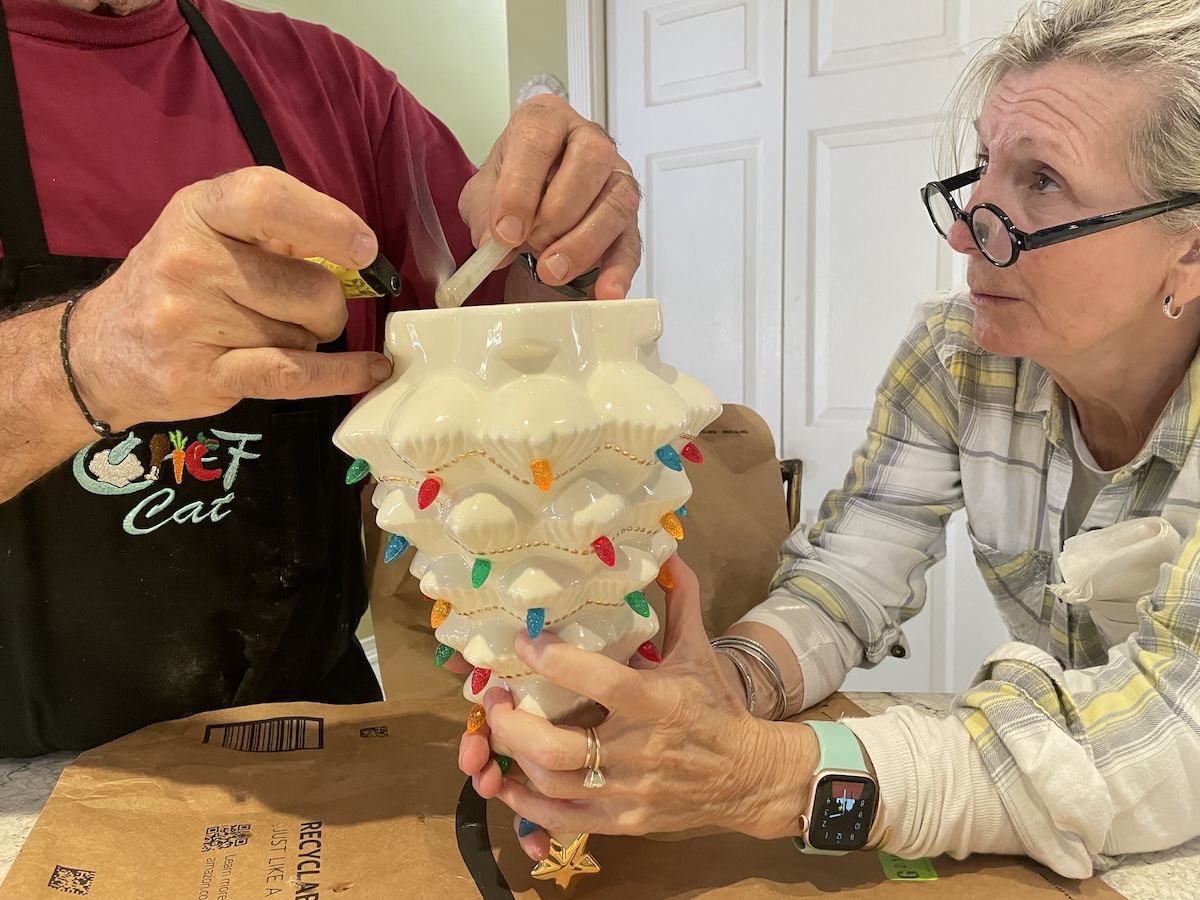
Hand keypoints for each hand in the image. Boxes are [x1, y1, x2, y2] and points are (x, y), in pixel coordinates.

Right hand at [69, 167, 391, 430]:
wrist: (104, 351)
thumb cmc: (179, 285)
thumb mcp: (211, 232)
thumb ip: (277, 229)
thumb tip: (358, 249)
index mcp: (199, 211)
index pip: (267, 197)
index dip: (328, 222)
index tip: (363, 249)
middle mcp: (190, 260)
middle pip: (311, 285)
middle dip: (326, 304)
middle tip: (298, 309)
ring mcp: (192, 320)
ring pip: (306, 334)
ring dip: (308, 339)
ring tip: (269, 334)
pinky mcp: (204, 374)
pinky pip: (295, 373)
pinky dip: (342, 373)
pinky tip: (371, 370)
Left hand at [457, 556, 815, 860]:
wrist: (750, 777)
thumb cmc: (717, 708)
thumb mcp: (700, 650)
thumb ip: (680, 601)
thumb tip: (668, 551)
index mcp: (656, 702)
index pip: (599, 680)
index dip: (554, 659)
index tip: (524, 638)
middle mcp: (638, 750)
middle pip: (555, 747)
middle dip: (512, 722)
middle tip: (496, 694)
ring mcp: (628, 791)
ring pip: (552, 784)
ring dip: (513, 756)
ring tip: (499, 728)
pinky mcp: (623, 821)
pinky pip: (563, 819)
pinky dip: (526, 804)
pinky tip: (506, 782)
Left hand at [459, 94, 640, 299]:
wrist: (530, 212)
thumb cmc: (510, 192)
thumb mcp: (482, 195)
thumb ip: (484, 212)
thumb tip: (495, 242)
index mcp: (546, 121)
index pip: (539, 137)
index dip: (521, 187)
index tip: (506, 230)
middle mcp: (589, 141)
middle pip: (591, 159)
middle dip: (557, 211)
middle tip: (531, 243)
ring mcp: (616, 179)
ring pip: (616, 202)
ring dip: (582, 242)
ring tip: (550, 271)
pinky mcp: (628, 222)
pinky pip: (631, 244)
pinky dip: (618, 272)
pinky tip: (604, 293)